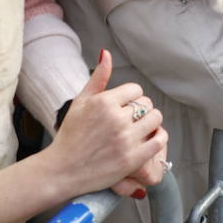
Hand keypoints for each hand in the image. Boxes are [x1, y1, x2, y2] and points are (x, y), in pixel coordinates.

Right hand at [48, 50, 168, 198]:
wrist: (62, 170)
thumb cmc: (70, 135)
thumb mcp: (80, 102)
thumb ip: (98, 78)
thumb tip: (106, 52)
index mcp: (104, 102)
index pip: (136, 90)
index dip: (132, 98)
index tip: (125, 107)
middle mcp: (116, 119)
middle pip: (147, 104)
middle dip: (141, 110)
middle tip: (132, 119)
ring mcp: (125, 140)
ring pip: (155, 119)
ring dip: (151, 122)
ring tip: (141, 128)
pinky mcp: (132, 159)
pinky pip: (159, 140)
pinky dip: (159, 136)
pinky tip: (151, 138)